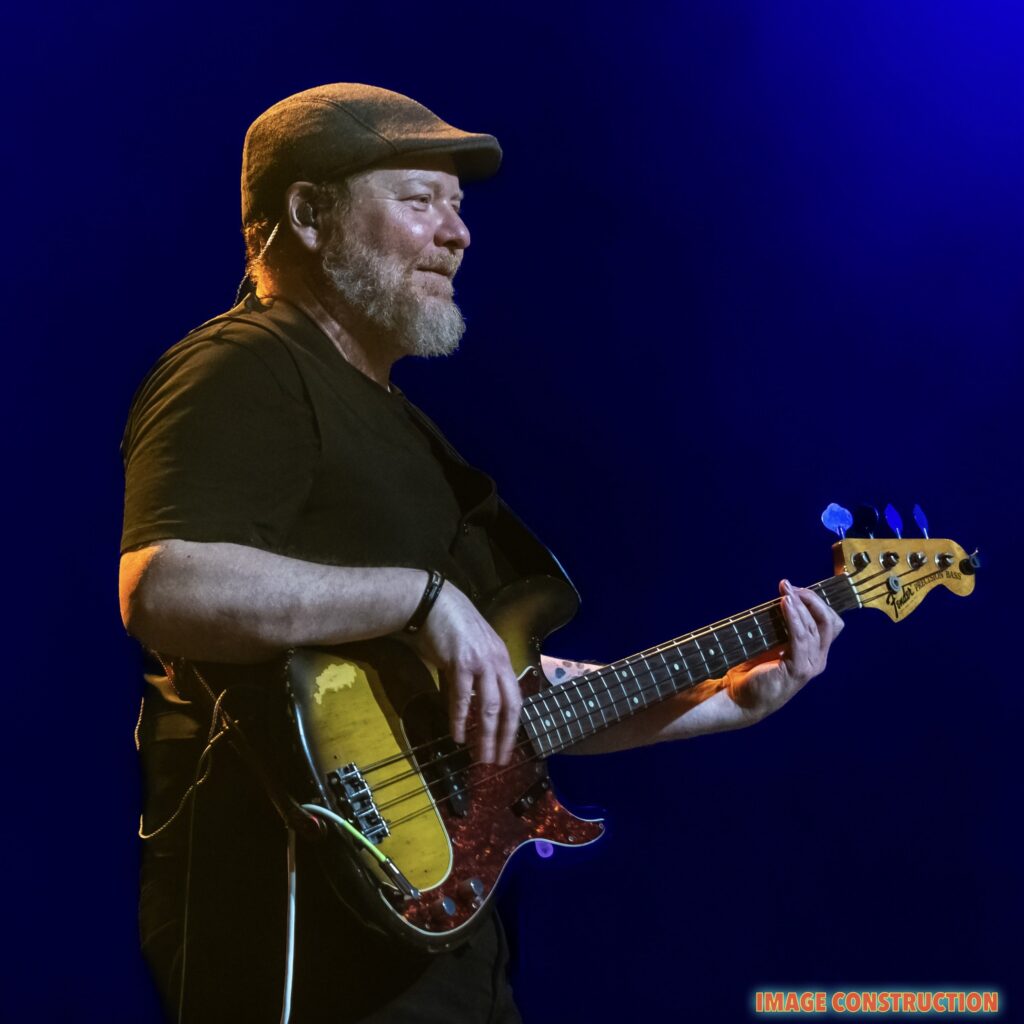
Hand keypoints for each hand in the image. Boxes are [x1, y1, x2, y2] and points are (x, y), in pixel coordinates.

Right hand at [406, 580, 521, 765]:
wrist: (434, 602)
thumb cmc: (451, 626)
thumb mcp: (474, 650)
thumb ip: (478, 674)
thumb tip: (472, 704)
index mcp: (503, 659)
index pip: (515, 698)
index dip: (512, 725)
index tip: (508, 746)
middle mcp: (497, 662)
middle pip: (508, 706)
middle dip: (504, 736)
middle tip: (499, 760)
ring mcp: (481, 662)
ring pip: (489, 706)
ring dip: (485, 735)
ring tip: (481, 756)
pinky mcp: (461, 662)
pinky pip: (462, 698)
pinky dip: (459, 719)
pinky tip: (457, 735)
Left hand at [724, 579, 843, 719]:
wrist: (739, 698)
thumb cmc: (754, 671)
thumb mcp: (773, 644)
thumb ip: (783, 627)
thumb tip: (784, 597)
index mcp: (815, 653)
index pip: (830, 622)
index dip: (818, 602)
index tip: (797, 588)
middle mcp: (818, 660)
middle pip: (829, 622)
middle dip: (813, 600)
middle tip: (792, 588)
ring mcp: (810, 666)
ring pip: (814, 627)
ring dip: (800, 605)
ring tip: (786, 591)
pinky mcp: (797, 670)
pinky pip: (800, 638)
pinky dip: (793, 618)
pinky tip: (785, 604)